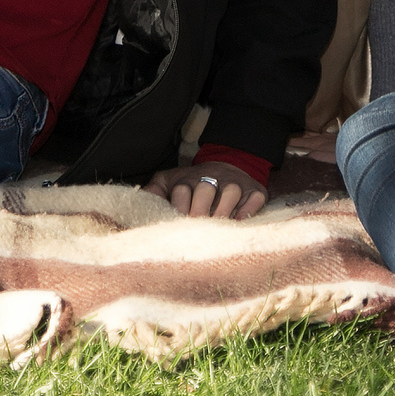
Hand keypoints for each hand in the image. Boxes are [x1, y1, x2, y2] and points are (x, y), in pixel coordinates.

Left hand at [146, 161, 268, 219]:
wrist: (228, 165)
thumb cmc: (193, 182)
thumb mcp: (170, 181)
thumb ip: (154, 191)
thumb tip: (138, 203)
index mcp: (189, 179)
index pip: (181, 189)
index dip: (178, 207)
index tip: (176, 223)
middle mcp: (213, 179)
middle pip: (205, 189)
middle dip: (199, 211)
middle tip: (195, 230)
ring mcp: (235, 184)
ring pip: (231, 191)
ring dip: (223, 211)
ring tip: (216, 229)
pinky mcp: (255, 191)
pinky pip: (255, 199)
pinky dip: (248, 211)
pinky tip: (238, 222)